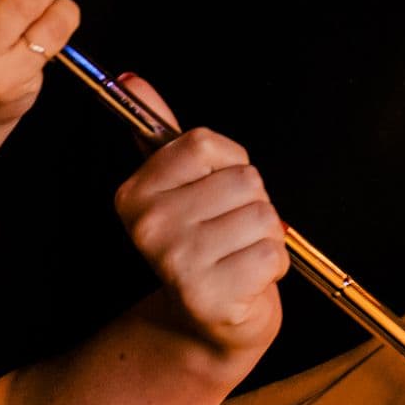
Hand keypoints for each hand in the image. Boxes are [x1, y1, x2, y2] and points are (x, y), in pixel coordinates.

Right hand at [111, 75, 287, 362]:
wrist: (208, 322)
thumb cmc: (202, 245)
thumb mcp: (178, 185)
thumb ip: (158, 132)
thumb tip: (131, 81)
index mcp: (134, 194)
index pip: (206, 143)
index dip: (229, 164)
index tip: (215, 193)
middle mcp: (149, 227)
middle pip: (243, 179)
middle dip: (252, 204)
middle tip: (230, 234)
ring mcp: (176, 262)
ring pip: (262, 215)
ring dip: (266, 237)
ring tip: (240, 257)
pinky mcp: (210, 296)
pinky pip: (272, 253)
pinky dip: (273, 267)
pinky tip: (248, 280)